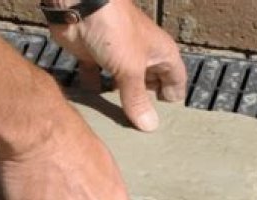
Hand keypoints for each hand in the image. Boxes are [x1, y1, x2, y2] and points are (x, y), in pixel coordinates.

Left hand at [48, 0, 186, 131]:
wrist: (80, 6)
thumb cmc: (115, 31)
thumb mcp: (130, 69)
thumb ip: (137, 99)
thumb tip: (150, 127)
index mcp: (161, 52)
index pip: (176, 79)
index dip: (173, 98)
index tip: (167, 122)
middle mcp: (142, 54)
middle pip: (149, 83)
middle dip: (146, 103)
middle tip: (142, 129)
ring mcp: (117, 54)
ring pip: (122, 82)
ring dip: (120, 98)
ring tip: (119, 124)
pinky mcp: (93, 55)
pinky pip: (96, 77)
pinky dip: (94, 89)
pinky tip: (93, 106)